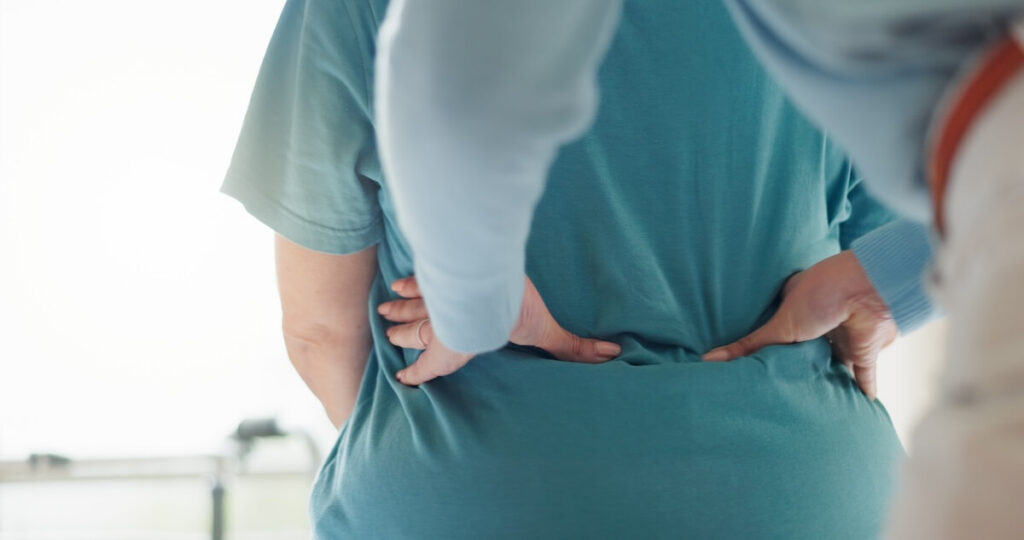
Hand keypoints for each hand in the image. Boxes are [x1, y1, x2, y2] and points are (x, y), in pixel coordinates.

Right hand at [379, 275, 621, 385]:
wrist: (483, 280)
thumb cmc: (507, 312)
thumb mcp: (544, 332)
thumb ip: (573, 346)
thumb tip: (610, 355)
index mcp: (455, 348)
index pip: (429, 367)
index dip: (416, 374)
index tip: (403, 377)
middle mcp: (437, 328)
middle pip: (414, 333)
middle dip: (402, 333)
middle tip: (389, 333)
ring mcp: (432, 300)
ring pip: (411, 308)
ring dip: (400, 310)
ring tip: (385, 311)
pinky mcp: (434, 275)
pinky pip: (417, 282)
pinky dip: (409, 284)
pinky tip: (400, 283)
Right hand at [702, 251, 897, 399]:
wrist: (866, 289)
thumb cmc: (820, 295)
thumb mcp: (778, 325)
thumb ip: (749, 346)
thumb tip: (709, 359)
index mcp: (798, 310)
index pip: (781, 334)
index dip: (772, 350)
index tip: (758, 369)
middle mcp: (821, 324)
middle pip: (807, 352)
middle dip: (800, 369)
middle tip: (785, 392)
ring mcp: (844, 337)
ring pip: (834, 365)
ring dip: (829, 380)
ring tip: (817, 403)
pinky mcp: (866, 350)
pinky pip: (865, 375)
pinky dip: (864, 389)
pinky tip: (860, 405)